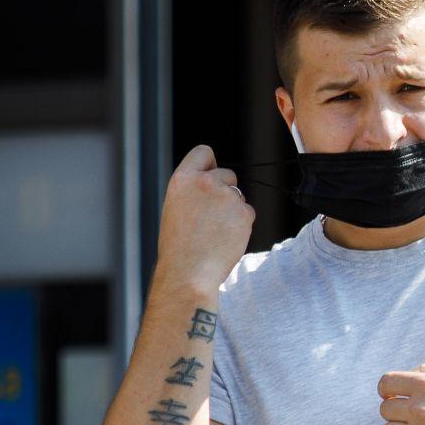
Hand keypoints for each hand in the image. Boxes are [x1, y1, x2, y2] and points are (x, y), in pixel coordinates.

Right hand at [154, 145, 254, 290]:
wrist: (189, 272)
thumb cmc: (179, 245)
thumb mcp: (176, 207)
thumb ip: (194, 189)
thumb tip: (216, 180)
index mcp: (183, 179)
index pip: (204, 152)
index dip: (210, 164)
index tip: (211, 175)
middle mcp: (205, 182)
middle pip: (227, 174)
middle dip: (224, 191)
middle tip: (209, 217)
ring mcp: (227, 197)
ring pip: (239, 196)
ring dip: (232, 210)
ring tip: (214, 232)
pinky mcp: (244, 212)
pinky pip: (248, 213)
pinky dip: (241, 224)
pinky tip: (225, 238)